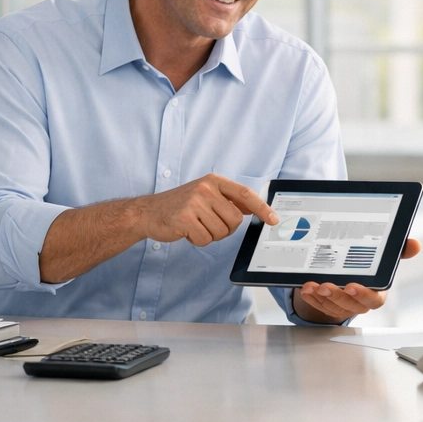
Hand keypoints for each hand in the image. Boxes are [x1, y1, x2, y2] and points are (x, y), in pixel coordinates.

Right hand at [130, 175, 277, 246]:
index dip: (262, 208)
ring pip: (221, 232)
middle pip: (235, 220)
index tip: (273, 219)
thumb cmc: (180, 205)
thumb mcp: (205, 194)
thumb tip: (253, 208)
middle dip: (225, 229)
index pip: (245, 194)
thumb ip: (228, 200)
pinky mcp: (184, 218)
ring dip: (210, 235)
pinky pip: (205, 239)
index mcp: (213, 181)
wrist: (149, 212)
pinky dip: (198, 240)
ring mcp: (194, 202)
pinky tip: (187, 231)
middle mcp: (205, 188)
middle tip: (208, 224)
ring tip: (196, 225)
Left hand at [293, 239, 420, 323]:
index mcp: (377, 292)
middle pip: (349, 305)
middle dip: (336, 296)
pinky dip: (311, 298)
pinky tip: (306, 289)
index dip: (362, 294)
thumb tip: (415, 245)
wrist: (351, 274)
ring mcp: (343, 305)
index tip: (352, 285)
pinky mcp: (328, 305)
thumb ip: (399, 250)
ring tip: (311, 285)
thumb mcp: (384, 256)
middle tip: (325, 285)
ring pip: (332, 306)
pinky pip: (319, 306)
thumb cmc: (371, 267)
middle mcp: (359, 302)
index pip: (373, 299)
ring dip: (320, 297)